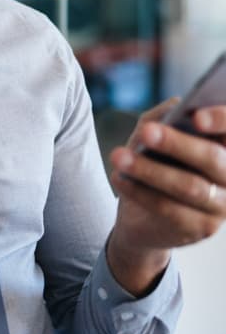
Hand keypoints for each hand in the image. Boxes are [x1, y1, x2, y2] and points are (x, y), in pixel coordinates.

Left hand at [106, 98, 225, 293]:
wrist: (142, 215)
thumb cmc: (155, 164)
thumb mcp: (155, 137)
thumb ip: (164, 118)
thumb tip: (174, 106)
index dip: (220, 120)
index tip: (196, 116)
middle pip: (212, 159)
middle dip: (176, 144)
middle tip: (146, 132)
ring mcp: (221, 205)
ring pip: (190, 187)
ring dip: (150, 170)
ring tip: (118, 156)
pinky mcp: (201, 228)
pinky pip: (171, 209)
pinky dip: (141, 193)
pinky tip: (119, 179)